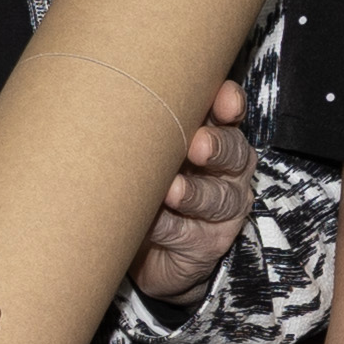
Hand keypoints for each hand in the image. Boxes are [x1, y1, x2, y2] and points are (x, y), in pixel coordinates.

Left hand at [138, 80, 260, 306]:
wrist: (152, 250)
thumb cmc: (151, 184)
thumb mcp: (155, 152)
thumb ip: (148, 127)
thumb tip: (109, 94)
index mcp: (217, 138)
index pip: (232, 115)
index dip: (231, 105)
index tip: (222, 100)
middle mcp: (229, 171)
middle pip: (233, 154)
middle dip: (217, 148)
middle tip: (197, 145)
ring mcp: (223, 210)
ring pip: (216, 198)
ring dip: (193, 194)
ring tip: (172, 190)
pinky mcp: (207, 244)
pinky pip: (187, 234)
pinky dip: (168, 227)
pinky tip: (152, 221)